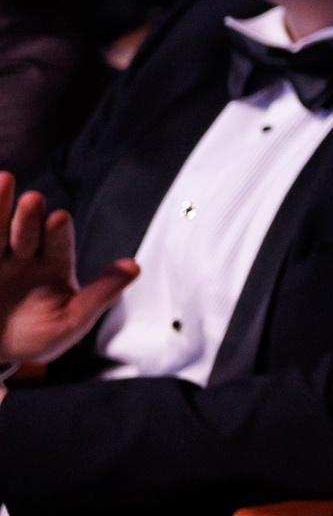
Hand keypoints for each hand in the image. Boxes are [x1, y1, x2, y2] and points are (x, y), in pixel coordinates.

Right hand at [0, 174, 136, 366]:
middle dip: (29, 217)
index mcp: (54, 265)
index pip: (58, 244)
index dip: (58, 232)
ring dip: (0, 207)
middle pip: (27, 232)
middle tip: (34, 199)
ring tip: (4, 180)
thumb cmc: (39, 336)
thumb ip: (100, 294)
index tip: (59, 217)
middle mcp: (25, 255)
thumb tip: (135, 267)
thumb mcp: (72, 321)